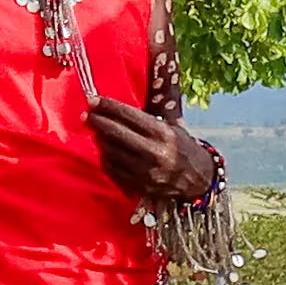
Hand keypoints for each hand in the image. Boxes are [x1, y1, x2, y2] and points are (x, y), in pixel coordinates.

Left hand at [86, 98, 205, 204]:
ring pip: (110, 151)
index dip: (108, 106)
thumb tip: (125, 102)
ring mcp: (145, 170)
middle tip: (86, 115)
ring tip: (97, 132)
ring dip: (100, 140)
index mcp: (163, 133)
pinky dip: (106, 158)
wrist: (199, 179)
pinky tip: (105, 151)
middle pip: (115, 132)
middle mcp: (153, 151)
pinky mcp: (139, 184)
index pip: (128, 115)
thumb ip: (151, 116)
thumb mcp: (174, 127)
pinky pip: (113, 169)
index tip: (93, 100)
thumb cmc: (183, 148)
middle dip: (97, 121)